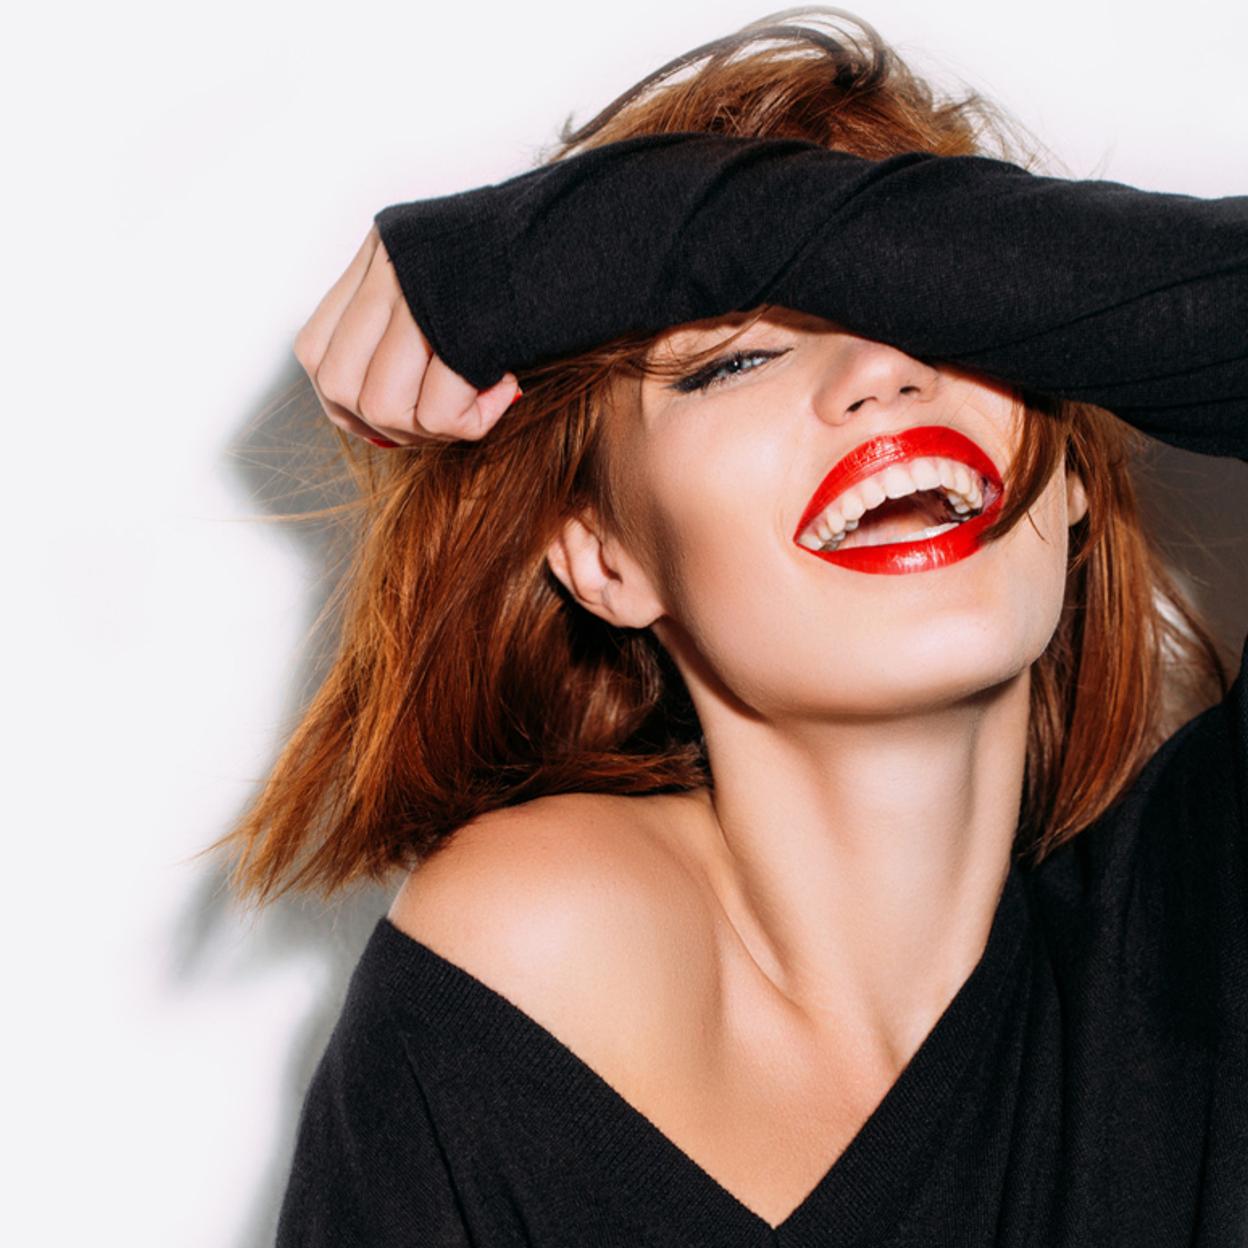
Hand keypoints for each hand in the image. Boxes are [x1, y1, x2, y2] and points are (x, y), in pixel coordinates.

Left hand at [293, 225, 521, 444]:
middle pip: (341, 388)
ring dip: (435, 428)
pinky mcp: (462, 324)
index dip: (346, 404)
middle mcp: (389, 266)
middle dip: (391, 428)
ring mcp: (419, 292)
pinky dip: (473, 422)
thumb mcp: (457, 285)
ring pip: (384, 407)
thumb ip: (409, 332)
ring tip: (482, 400)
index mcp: (381, 253)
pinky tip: (505, 388)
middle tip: (447, 416)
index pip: (315, 350)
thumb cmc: (542, 265)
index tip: (396, 417)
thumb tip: (382, 420)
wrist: (599, 226)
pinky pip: (438, 413)